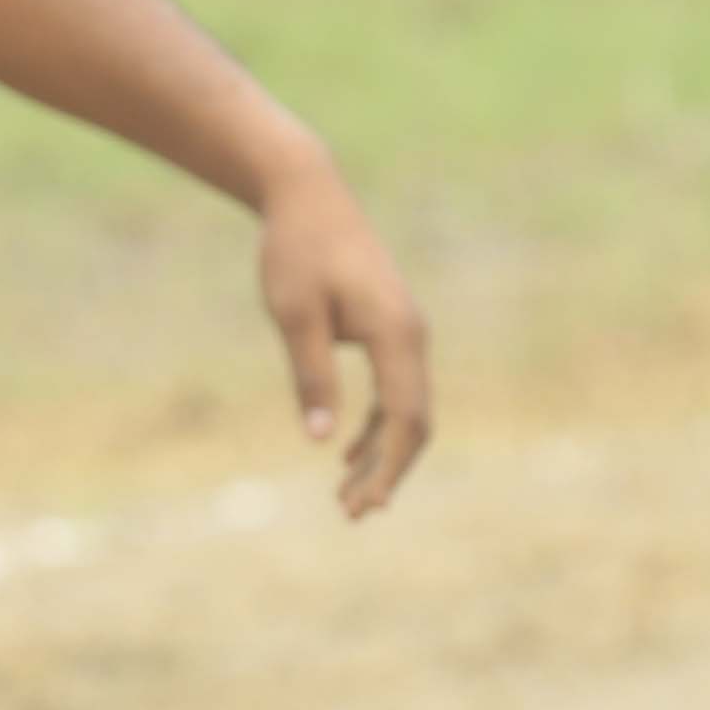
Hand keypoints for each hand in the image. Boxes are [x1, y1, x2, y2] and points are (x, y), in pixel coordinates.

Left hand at [251, 169, 432, 517]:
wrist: (308, 195)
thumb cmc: (296, 250)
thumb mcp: (294, 315)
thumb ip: (311, 375)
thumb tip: (320, 440)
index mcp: (396, 333)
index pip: (405, 417)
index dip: (389, 467)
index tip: (365, 505)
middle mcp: (413, 335)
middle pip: (415, 422)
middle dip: (388, 472)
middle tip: (353, 514)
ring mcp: (406, 333)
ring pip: (407, 410)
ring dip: (381, 455)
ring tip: (347, 499)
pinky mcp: (391, 330)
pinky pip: (395, 391)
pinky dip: (376, 427)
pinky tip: (346, 453)